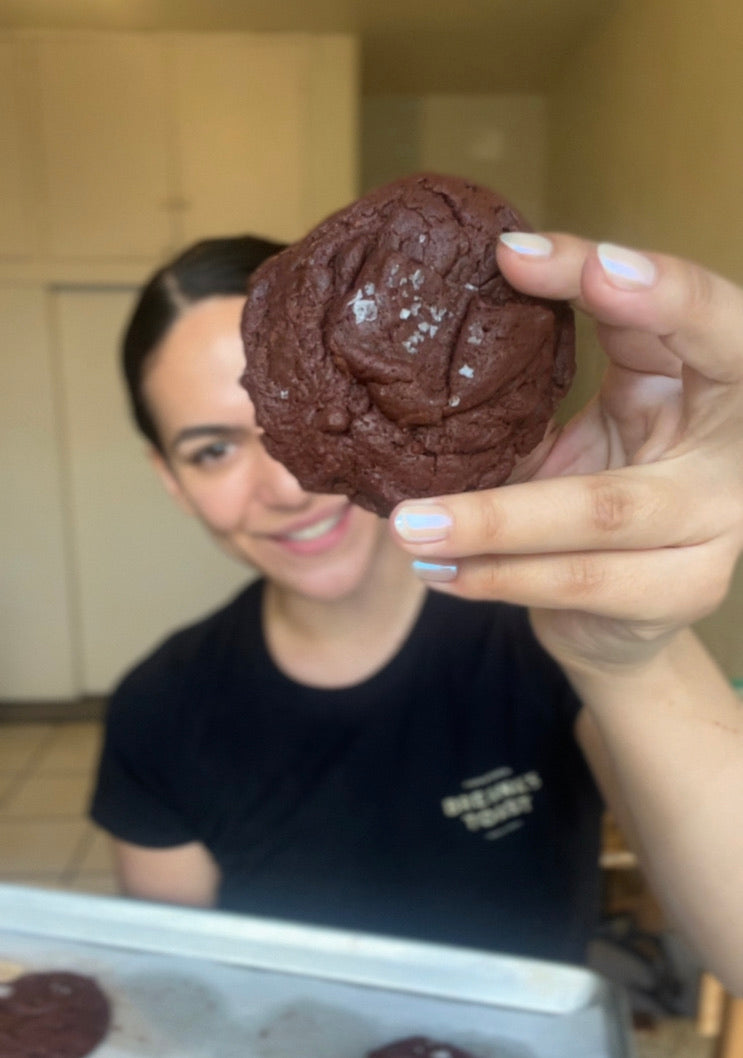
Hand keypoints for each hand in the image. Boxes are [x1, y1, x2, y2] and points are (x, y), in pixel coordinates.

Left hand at [390, 234, 742, 673]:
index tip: (529, 259)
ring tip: (409, 529)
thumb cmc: (615, 464)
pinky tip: (439, 571)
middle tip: (422, 483)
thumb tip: (480, 272)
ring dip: (490, 528)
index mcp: (720, 374)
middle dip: (518, 482)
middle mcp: (733, 451)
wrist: (639, 585)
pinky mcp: (682, 588)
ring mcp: (715, 529)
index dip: (648, 291)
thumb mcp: (606, 393)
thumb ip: (565, 349)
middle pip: (629, 473)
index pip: (705, 318)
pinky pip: (581, 584)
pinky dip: (498, 577)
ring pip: (600, 523)